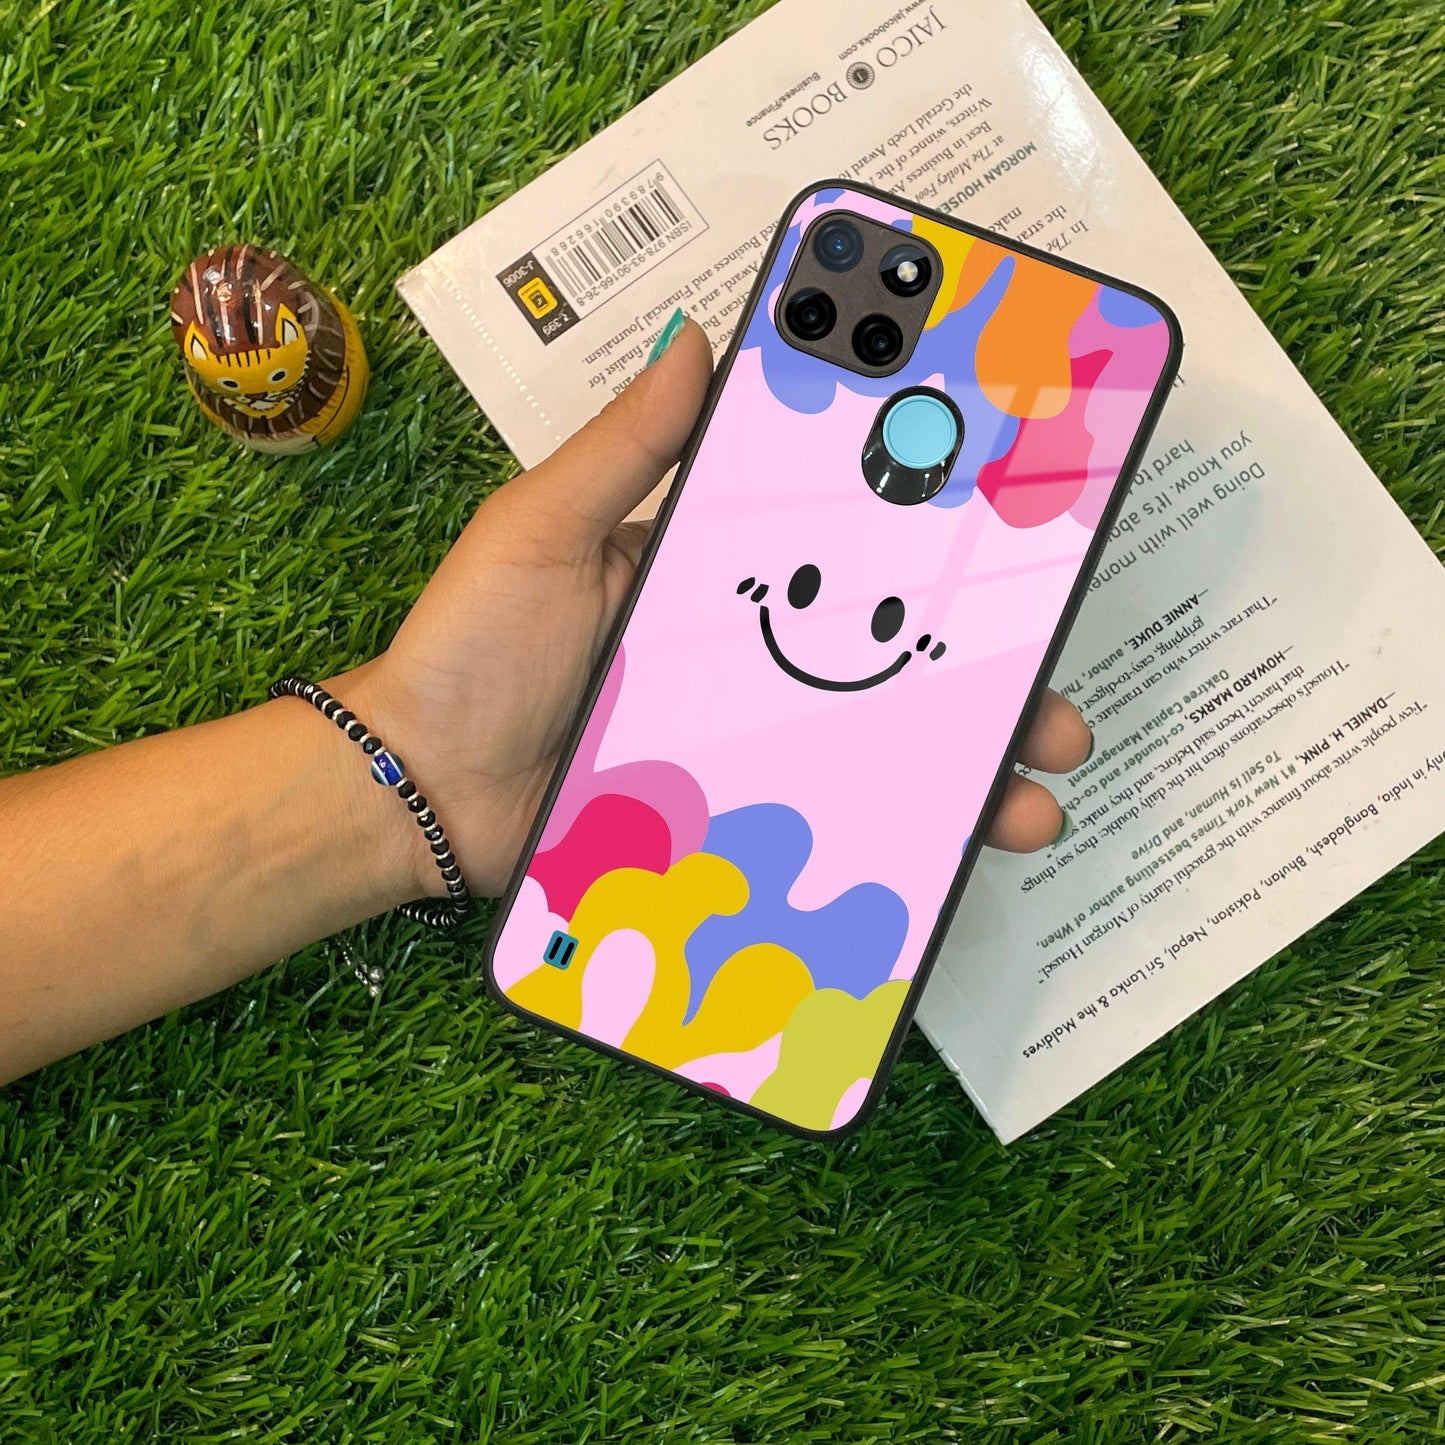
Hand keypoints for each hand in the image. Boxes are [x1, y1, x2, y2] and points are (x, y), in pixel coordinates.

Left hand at [338, 319, 1091, 898]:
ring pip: (876, 746)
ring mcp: (742, 740)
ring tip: (1029, 790)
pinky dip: (892, 837)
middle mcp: (743, 653)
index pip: (836, 539)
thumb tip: (696, 338)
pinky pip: (824, 820)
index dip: (922, 534)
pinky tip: (952, 854)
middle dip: (979, 667)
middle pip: (882, 651)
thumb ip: (622, 449)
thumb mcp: (542, 529)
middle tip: (1051, 682)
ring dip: (964, 765)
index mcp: (710, 571)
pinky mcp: (728, 814)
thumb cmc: (473, 649)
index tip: (1011, 521)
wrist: (418, 793)